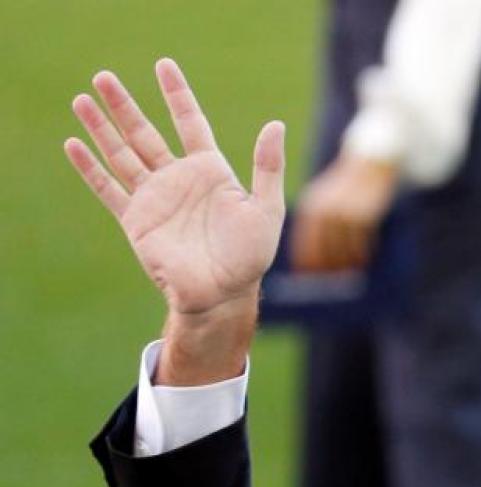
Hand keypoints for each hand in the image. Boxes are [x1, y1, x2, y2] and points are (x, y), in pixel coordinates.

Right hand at [64, 59, 284, 383]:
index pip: (190, 122)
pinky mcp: (136, 220)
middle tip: (103, 77)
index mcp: (210, 171)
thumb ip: (267, 167)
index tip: (164, 66)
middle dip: (124, 105)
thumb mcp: (266, 208)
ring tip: (81, 100)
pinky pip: (109, 189)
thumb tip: (274, 124)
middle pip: (145, 133)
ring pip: (122, 154)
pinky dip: (90, 168)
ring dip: (101, 129)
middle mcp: (178, 179)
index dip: (177, 94)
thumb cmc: (249, 256)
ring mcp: (155, 198)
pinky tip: (73, 144)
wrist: (222, 294)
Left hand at [291, 152, 398, 272]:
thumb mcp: (325, 199)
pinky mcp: (364, 215)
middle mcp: (325, 211)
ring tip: (348, 276)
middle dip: (327, 269)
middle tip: (330, 285)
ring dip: (345, 265)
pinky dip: (361, 255)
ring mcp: (345, 214)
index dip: (308, 264)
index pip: (306, 245)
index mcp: (312, 208)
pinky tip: (362, 261)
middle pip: (323, 252)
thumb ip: (319, 224)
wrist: (370, 164)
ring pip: (343, 251)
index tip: (310, 278)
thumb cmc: (346, 188)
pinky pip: (361, 244)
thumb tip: (315, 258)